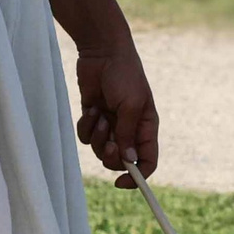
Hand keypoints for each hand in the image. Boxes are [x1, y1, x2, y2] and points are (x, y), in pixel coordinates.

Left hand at [74, 44, 158, 184]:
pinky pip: (86, 137)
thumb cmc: (124, 74)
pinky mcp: (92, 117)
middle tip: (108, 141)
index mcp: (146, 127)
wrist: (102, 51)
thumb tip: (128, 160)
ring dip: (97, 136)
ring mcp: (110, 124)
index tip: (121, 182)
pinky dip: (86, 126)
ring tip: (98, 114)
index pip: (147, 161)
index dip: (137, 177)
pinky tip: (91, 107)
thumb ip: (128, 133)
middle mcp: (129, 129)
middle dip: (111, 156)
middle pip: (120, 160)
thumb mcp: (131, 104)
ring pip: (101, 150)